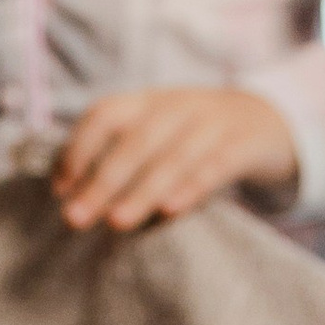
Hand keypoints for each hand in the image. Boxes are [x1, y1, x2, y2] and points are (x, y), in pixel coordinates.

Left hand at [54, 87, 298, 234]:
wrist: (265, 123)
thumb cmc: (194, 141)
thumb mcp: (157, 137)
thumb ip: (120, 156)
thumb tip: (67, 194)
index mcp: (149, 102)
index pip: (106, 114)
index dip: (79, 148)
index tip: (60, 189)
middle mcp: (178, 105)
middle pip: (136, 140)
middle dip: (103, 180)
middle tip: (75, 219)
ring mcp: (213, 123)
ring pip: (174, 154)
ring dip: (143, 190)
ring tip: (117, 222)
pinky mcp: (244, 144)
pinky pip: (217, 165)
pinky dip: (193, 186)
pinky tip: (170, 211)